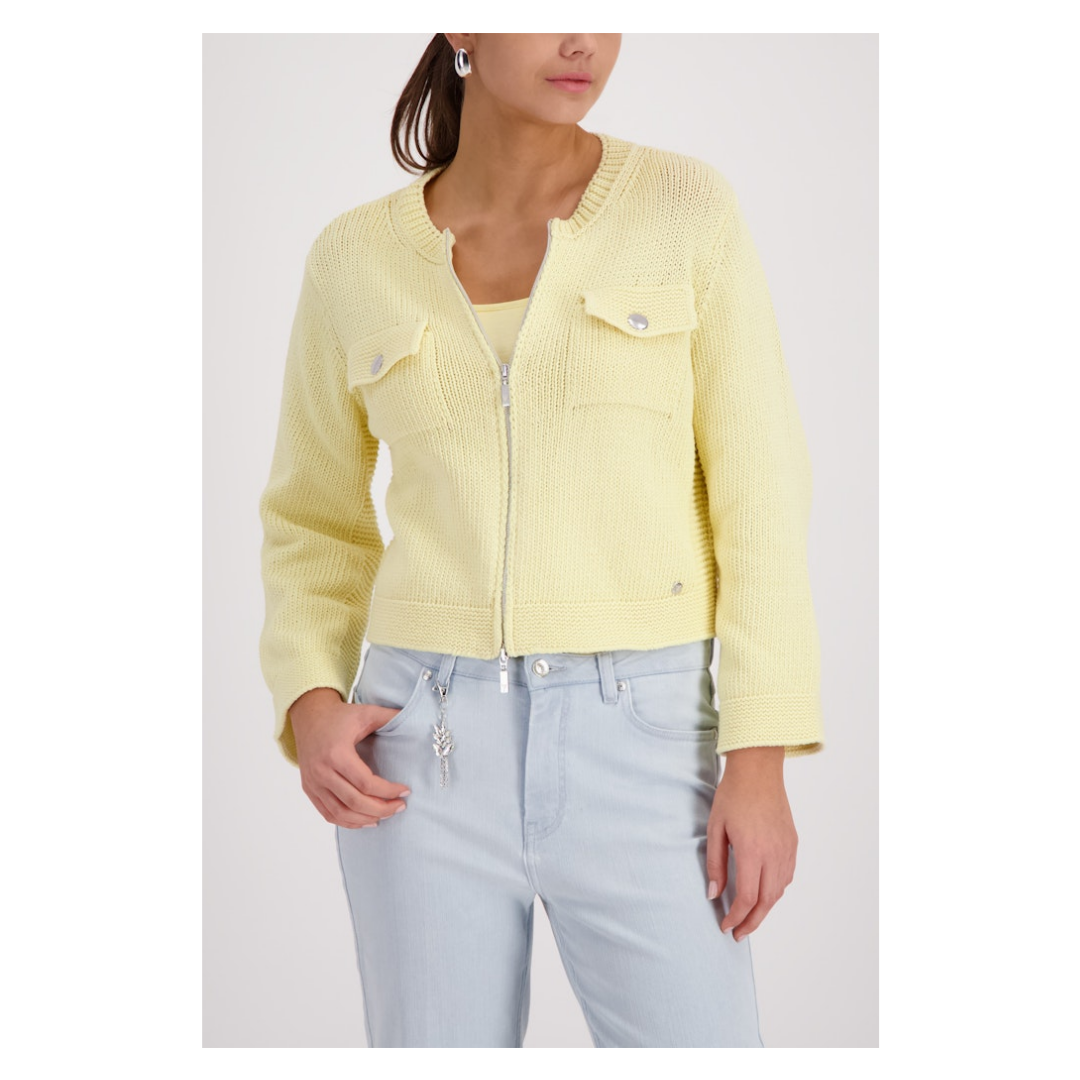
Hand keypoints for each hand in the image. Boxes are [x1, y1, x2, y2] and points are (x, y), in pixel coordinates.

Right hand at [288, 687, 411, 827]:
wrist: (309, 717)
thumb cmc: (340, 716)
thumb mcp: (366, 712)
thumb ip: (390, 716)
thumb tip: (416, 719)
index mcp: (336, 753)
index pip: (366, 783)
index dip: (388, 791)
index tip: (406, 791)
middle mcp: (322, 771)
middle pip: (354, 802)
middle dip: (381, 809)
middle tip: (400, 807)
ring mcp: (313, 783)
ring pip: (340, 813)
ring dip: (365, 819)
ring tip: (385, 815)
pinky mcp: (309, 789)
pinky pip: (328, 814)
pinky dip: (347, 822)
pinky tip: (365, 820)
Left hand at [706, 746, 796, 940]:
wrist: (758, 770)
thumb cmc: (733, 795)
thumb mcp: (715, 828)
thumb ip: (715, 864)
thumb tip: (713, 894)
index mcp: (752, 851)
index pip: (747, 897)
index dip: (736, 917)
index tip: (725, 926)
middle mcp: (774, 854)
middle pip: (766, 901)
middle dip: (751, 922)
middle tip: (738, 933)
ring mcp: (786, 849)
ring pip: (779, 891)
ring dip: (764, 908)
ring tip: (748, 917)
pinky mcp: (793, 843)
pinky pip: (787, 876)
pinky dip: (776, 891)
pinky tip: (764, 892)